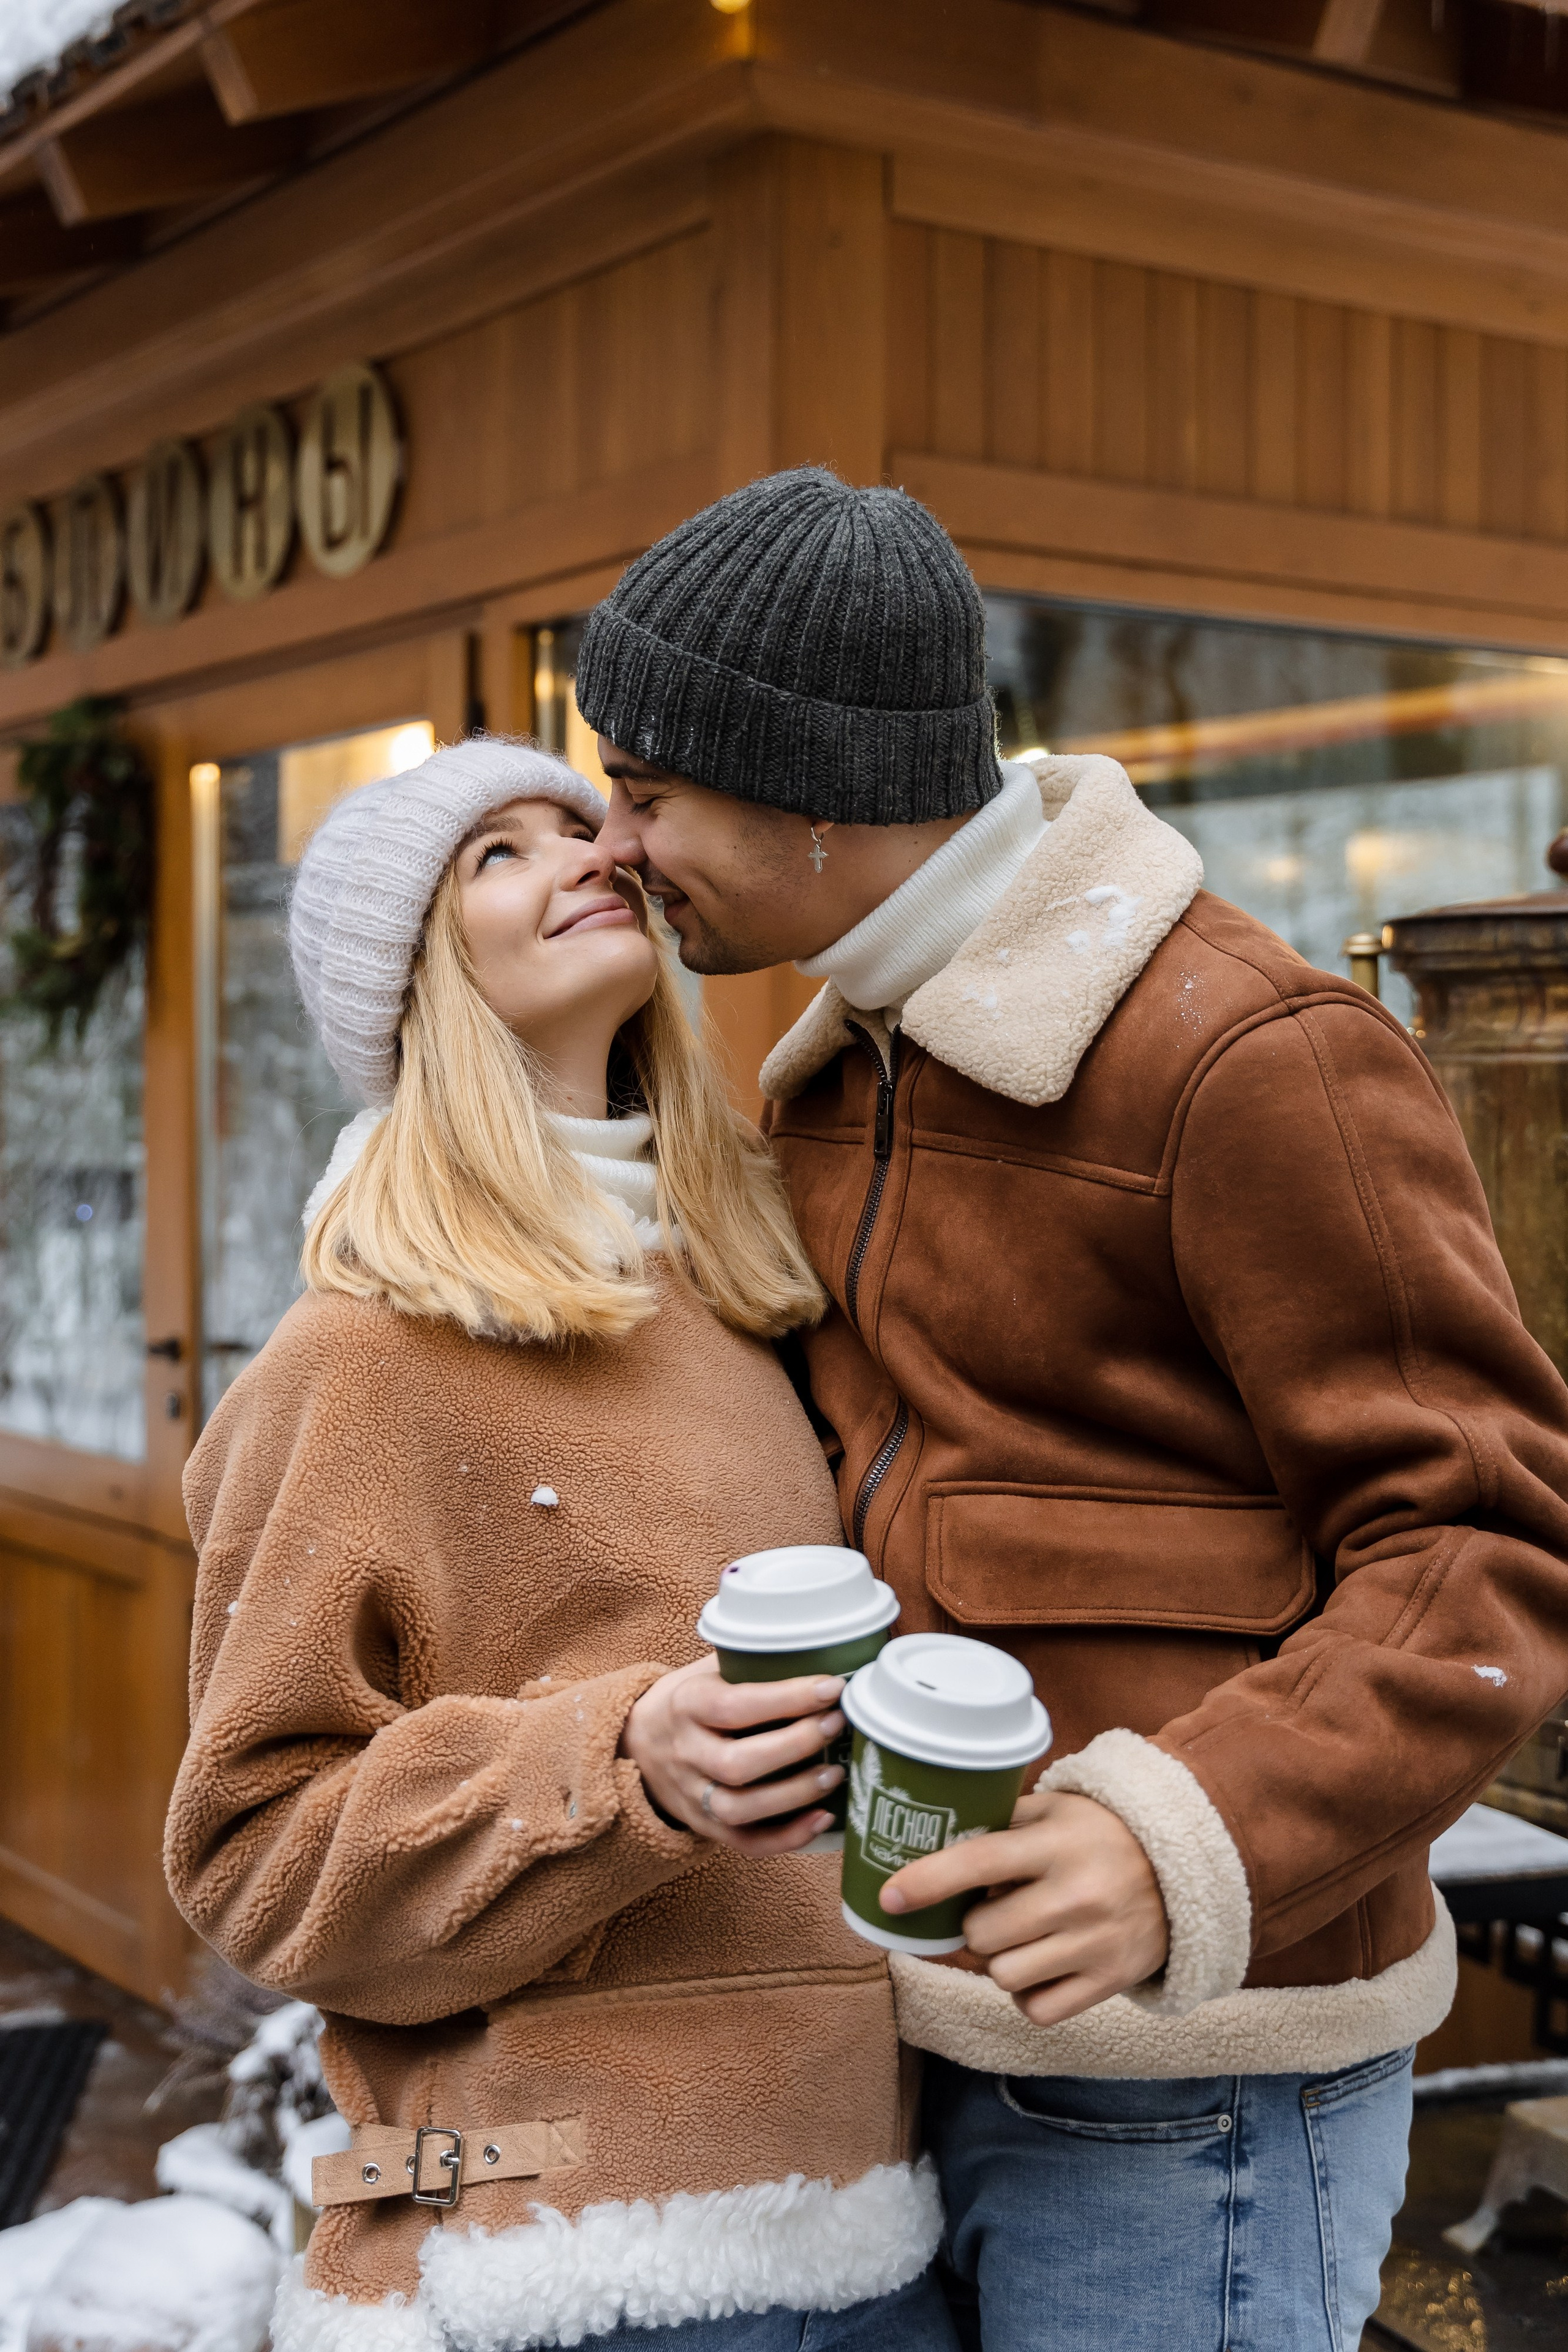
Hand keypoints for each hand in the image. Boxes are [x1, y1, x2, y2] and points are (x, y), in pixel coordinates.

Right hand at [620, 1657, 845, 1854]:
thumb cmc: (691, 1699)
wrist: (637, 1742)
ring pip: (740, 1810)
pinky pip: (745, 1843)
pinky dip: (787, 1838)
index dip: (787, 1699)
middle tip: (837, 1725)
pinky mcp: (705, 1826)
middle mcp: (685, 1753)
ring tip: (836, 1773)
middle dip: (795, 1746)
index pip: (735, 1706)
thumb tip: (820, 1644)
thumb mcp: (706, 1670)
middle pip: (737, 1764)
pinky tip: (824, 1818)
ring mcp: (692, 1795)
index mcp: (686, 1704)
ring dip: (795, 1795)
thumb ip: (748, 1662)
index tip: (833, 1688)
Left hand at [880, 1789, 1169, 2024]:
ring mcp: (1095, 1943)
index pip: (977, 1862)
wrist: (1184, 1870)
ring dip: (998, 1960)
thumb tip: (931, 1843)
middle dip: (973, 1925)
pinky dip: (1026, 1994)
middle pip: (982, 1933)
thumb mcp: (1056, 1810)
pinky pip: (1037, 2009)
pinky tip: (1040, 1966)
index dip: (926, 1881)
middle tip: (991, 1910)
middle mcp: (1075, 1895)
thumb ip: (1000, 1824)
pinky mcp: (1110, 1981)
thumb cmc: (1101, 1834)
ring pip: (1003, 1975)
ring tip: (1019, 1936)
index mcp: (1056, 1844)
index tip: (889, 1897)